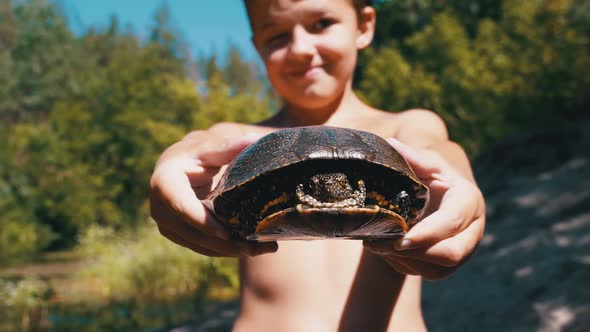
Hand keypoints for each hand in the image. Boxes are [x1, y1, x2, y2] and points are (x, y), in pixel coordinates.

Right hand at [150, 131, 278, 256]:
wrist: (185, 166)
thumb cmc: (200, 153)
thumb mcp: (211, 147)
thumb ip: (229, 146)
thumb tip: (252, 139)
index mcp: (164, 181)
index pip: (180, 205)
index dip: (201, 221)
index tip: (226, 233)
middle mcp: (159, 207)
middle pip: (191, 232)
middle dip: (223, 243)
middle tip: (255, 247)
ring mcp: (166, 224)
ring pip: (197, 244)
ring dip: (228, 251)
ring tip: (260, 250)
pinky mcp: (177, 234)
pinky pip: (200, 247)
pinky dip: (224, 250)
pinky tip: (249, 249)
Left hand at [364, 138, 485, 279]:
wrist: (444, 192)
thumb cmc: (433, 174)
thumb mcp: (427, 162)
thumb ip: (413, 157)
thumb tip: (391, 145)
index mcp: (469, 200)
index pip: (452, 222)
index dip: (426, 234)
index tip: (399, 239)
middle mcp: (473, 230)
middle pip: (452, 254)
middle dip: (415, 253)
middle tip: (378, 245)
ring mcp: (463, 250)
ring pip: (439, 270)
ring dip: (404, 261)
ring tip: (374, 245)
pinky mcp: (449, 265)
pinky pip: (428, 274)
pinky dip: (404, 265)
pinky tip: (384, 251)